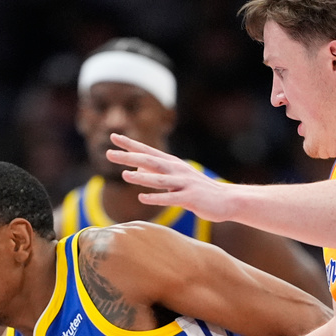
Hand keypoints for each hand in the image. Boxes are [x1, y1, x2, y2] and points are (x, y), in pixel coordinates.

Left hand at [106, 134, 231, 221]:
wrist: (226, 199)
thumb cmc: (197, 189)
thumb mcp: (175, 178)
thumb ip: (155, 172)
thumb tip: (135, 169)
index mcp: (172, 163)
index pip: (147, 151)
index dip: (130, 144)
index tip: (113, 136)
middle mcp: (177, 170)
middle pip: (149, 161)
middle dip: (129, 157)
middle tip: (109, 153)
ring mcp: (184, 183)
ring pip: (159, 180)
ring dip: (141, 177)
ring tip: (124, 175)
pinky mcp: (190, 198)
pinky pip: (170, 198)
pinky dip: (156, 198)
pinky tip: (142, 198)